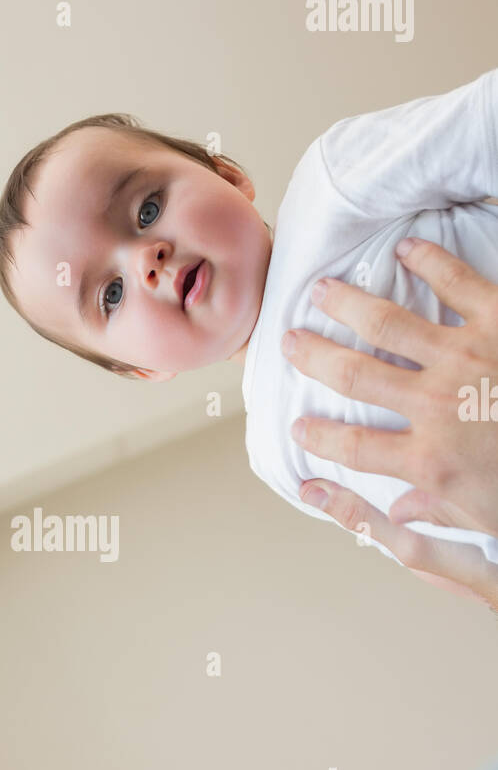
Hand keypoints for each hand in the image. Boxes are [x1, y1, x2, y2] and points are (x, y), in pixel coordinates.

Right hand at [281, 237, 497, 606]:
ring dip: (348, 304)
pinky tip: (409, 250)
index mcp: (429, 460)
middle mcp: (435, 405)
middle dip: (314, 356)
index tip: (299, 426)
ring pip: (388, 323)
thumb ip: (437, 515)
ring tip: (323, 290)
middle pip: (354, 376)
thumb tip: (397, 514)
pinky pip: (456, 282)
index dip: (319, 436)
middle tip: (290, 341)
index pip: (353, 446)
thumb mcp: (488, 519)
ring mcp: (466, 357)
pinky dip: (429, 262)